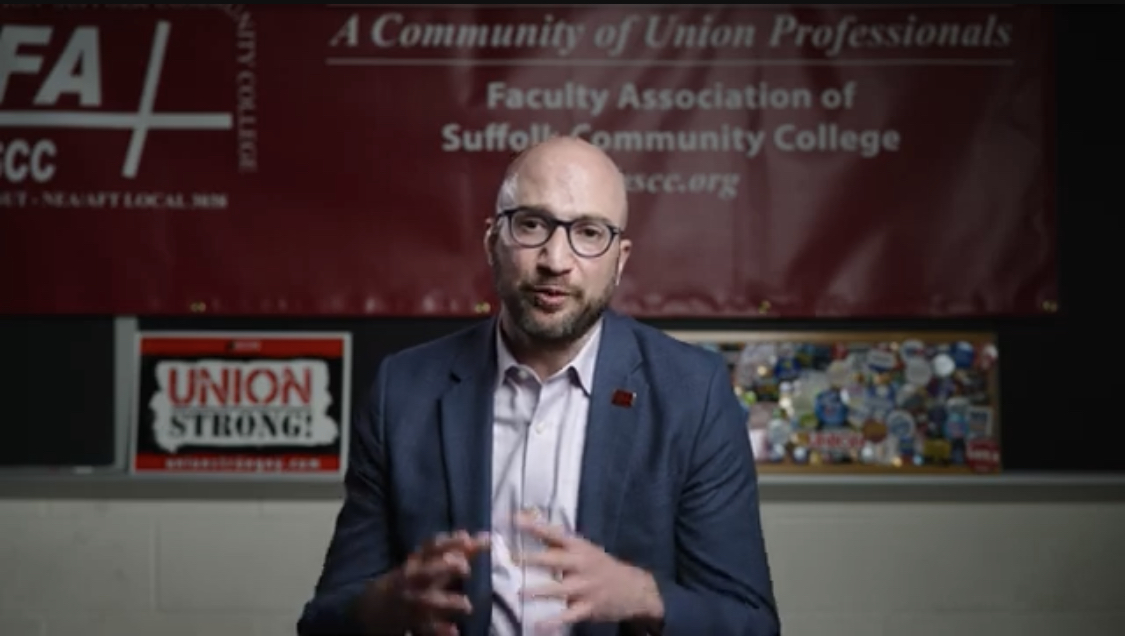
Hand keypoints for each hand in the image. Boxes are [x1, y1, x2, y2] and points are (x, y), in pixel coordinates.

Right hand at [390, 530, 489, 635]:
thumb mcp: (429, 564)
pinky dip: (438, 630)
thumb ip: (459, 552)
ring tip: (467, 606)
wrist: (372, 608)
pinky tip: (454, 631)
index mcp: (416, 562)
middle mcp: (411, 580)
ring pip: (426, 602)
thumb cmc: (411, 580)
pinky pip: (424, 628)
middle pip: (425, 572)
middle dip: (443, 567)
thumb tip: (486, 537)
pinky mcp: (410, 622)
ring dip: (447, 603)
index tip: (466, 538)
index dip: (448, 542)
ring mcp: (410, 602)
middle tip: (465, 568)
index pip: (431, 547)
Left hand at [514, 514, 662, 631]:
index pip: (554, 533)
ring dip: (539, 590)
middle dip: (533, 559)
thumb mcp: (583, 549)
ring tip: (519, 592)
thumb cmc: (600, 565)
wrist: (634, 588)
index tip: (514, 520)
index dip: (535, 526)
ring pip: (560, 588)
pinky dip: (554, 621)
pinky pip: (569, 615)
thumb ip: (556, 541)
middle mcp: (582, 564)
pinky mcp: (589, 607)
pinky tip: (538, 624)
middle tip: (511, 558)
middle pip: (555, 560)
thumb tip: (527, 524)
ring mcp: (586, 587)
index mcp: (579, 547)